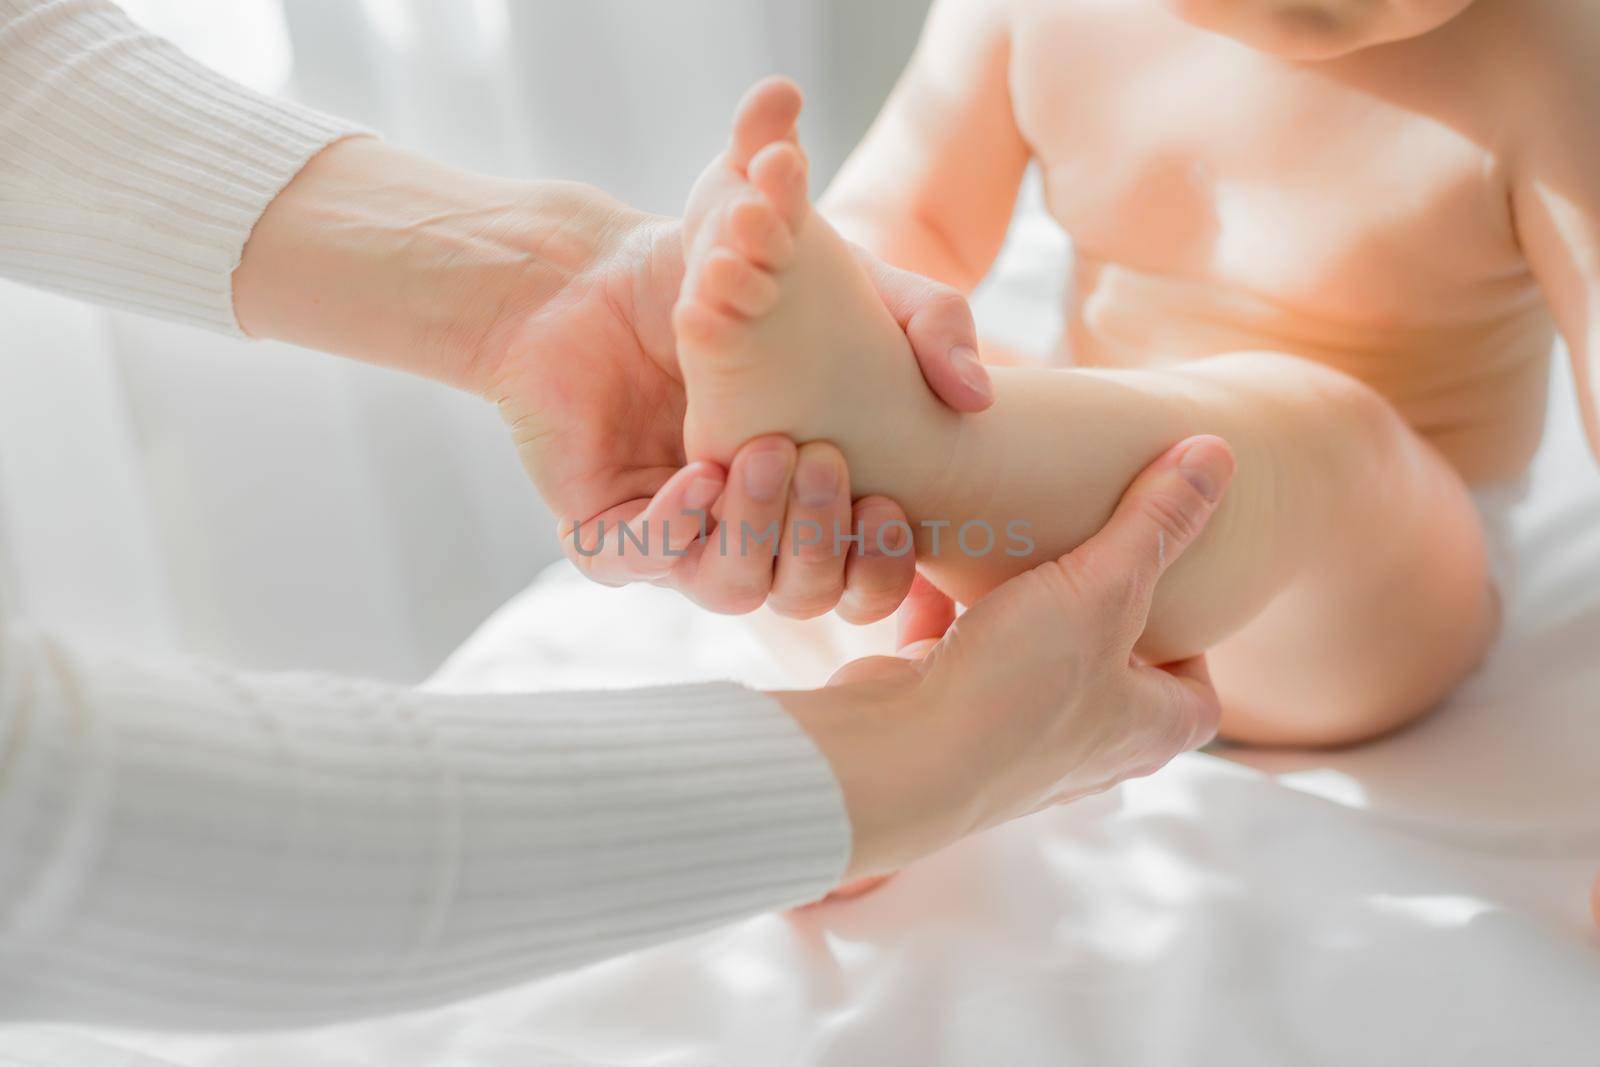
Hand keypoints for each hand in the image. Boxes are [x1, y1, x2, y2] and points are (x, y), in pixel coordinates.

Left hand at [481, 202, 992, 620]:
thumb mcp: (851, 284)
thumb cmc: (728, 279)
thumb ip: (931, 322)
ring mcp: (678, 536)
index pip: (861, 581)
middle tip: (827, 465)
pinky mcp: (606, 526)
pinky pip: (641, 561)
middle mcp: (747, 532)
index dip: (883, 569)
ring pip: (729, 589)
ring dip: (758, 534)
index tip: (891, 510)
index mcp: (810, 504)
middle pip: (803, 595)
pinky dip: (676, 529)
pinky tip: (700, 475)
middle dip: (822, 544)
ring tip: (768, 456)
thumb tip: (979, 396)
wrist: (604, 267)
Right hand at [779, 436, 1234, 881]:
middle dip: (1094, 613)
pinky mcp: (941, 720)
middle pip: (1108, 670)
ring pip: (1024, 661)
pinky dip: (940, 612)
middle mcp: (1084, 749)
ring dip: (1015, 610)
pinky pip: (950, 654)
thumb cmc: (1017, 691)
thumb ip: (1155, 522)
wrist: (896, 757)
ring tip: (1009, 548)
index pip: (1197, 694)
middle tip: (1087, 553)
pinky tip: (931, 563)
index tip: (1167, 584)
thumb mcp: (1103, 590)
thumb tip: (1217, 453)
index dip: (1191, 642)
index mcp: (1147, 731)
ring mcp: (1007, 740)